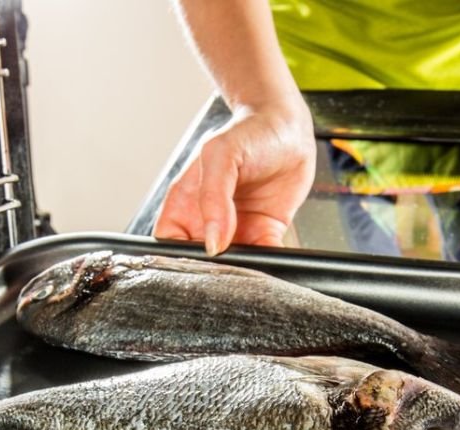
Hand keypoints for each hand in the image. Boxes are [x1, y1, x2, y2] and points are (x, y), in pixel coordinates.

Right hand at [153, 102, 316, 255]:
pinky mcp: (265, 234)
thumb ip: (212, 199)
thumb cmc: (248, 131)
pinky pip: (264, 258)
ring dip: (243, 271)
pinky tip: (274, 261)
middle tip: (228, 270)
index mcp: (184, 205)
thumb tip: (213, 242)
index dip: (178, 260)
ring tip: (251, 269)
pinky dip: (269, 264)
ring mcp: (237, 231)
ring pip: (234, 265)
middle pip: (202, 261)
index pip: (169, 246)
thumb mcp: (219, 155)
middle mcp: (208, 222)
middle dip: (213, 271)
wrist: (290, 126)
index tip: (198, 264)